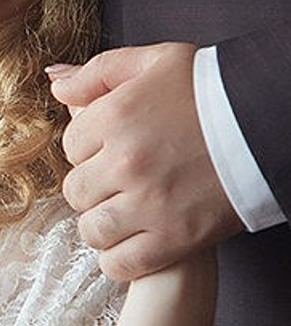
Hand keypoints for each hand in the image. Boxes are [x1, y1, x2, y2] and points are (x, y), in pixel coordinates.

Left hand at [48, 43, 240, 281]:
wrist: (273, 122)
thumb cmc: (214, 90)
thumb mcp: (157, 61)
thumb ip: (99, 72)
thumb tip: (56, 83)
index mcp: (117, 117)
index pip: (70, 145)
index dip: (91, 148)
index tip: (116, 148)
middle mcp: (127, 161)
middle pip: (76, 190)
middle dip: (95, 186)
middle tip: (124, 181)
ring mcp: (149, 203)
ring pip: (92, 229)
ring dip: (105, 224)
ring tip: (129, 212)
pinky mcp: (174, 239)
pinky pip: (119, 263)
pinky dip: (121, 258)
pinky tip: (136, 240)